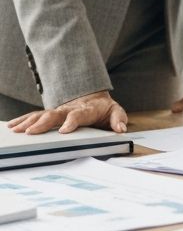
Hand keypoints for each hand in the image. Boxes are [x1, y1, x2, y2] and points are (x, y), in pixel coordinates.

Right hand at [6, 90, 127, 134]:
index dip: (72, 122)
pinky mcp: (51, 115)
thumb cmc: (104, 108)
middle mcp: (69, 109)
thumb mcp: (116, 112)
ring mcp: (58, 111)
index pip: (78, 115)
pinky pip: (35, 116)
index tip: (65, 130)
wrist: (93, 98)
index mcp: (86, 110)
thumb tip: (121, 130)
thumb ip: (118, 119)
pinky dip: (23, 120)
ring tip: (17, 130)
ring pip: (42, 115)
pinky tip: (12, 126)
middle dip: (43, 123)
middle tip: (32, 132)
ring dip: (29, 122)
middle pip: (55, 114)